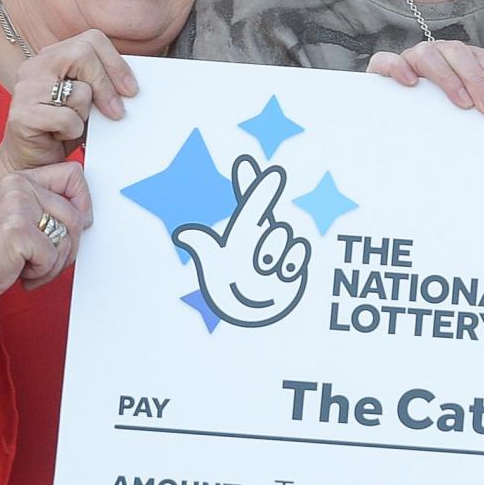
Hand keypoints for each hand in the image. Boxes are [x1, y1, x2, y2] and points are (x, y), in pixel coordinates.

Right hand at [0, 30, 137, 175]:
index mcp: (52, 57)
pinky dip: (71, 132)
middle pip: (83, 55)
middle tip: (118, 111)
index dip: (116, 63)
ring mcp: (25, 89)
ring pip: (78, 91)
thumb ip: (102, 84)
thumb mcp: (87, 100)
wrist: (33, 163)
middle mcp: (35, 67)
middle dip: (107, 84)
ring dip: (85, 114)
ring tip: (72, 125)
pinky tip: (60, 136)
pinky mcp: (22, 115)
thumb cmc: (62, 129)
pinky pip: (66, 118)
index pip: (91, 40)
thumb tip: (131, 85)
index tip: (131, 89)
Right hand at [0, 160, 90, 307]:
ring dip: (54, 264)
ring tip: (30, 268)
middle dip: (68, 247)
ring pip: (67, 237)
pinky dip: (41, 273)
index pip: (73, 174)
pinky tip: (21, 274)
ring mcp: (18, 207)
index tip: (78, 225)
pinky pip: (52, 257)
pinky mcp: (18, 231)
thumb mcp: (18, 220)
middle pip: (76, 215)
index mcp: (20, 180)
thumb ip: (47, 209)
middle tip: (46, 261)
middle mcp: (19, 187)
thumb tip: (87, 215)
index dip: (84, 202)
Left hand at [173, 156, 311, 326]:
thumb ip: (206, 248)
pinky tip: (281, 276)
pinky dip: (290, 266)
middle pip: (274, 226)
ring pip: (287, 240)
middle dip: (267, 243)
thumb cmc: (229, 295)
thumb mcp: (215, 270)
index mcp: (242, 235)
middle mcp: (262, 240)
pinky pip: (298, 255)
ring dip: (275, 258)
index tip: (254, 161)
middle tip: (258, 264)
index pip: (250, 204)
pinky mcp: (293, 269)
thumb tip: (185, 233)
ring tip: (263, 275)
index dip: (251, 181)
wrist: (249, 323)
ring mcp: (279, 254)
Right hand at [367, 40, 483, 116]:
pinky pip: (387, 60)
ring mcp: (410, 57)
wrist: (389, 107)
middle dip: (478, 81)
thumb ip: (478, 102)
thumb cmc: (432, 107)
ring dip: (448, 77)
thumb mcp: (459, 103)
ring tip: (461, 101)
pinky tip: (410, 83)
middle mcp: (436, 52)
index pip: (482, 58)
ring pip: (429, 55)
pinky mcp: (382, 67)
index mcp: (458, 57)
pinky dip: (399, 68)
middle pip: (460, 54)